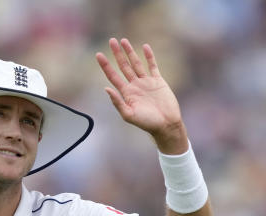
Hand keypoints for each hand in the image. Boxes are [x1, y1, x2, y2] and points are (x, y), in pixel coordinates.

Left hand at [96, 38, 188, 153]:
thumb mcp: (129, 115)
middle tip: (111, 40)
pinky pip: (152, 66)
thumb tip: (106, 89)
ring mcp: (146, 82)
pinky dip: (149, 56)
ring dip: (130, 52)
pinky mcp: (158, 81)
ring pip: (136, 63)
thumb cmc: (147, 123)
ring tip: (123, 41)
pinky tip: (145, 47)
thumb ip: (118, 102)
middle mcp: (134, 86)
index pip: (113, 76)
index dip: (105, 66)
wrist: (166, 124)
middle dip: (117, 54)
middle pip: (123, 66)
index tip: (98, 54)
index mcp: (126, 93)